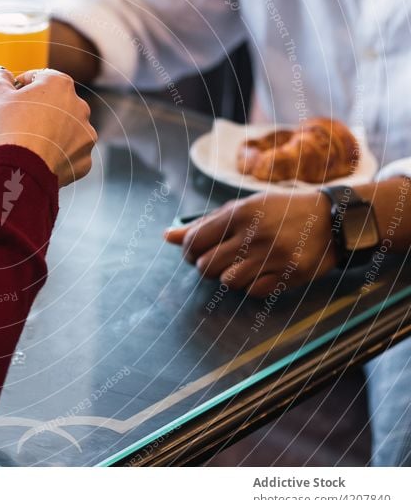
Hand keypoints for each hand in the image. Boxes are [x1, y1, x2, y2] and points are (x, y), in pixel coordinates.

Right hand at [0, 67, 96, 186]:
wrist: (22, 170)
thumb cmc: (10, 128)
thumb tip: (0, 75)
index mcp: (60, 85)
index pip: (40, 77)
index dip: (22, 86)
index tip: (11, 96)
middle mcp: (80, 107)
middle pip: (57, 105)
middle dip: (41, 111)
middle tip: (20, 123)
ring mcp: (85, 135)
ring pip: (68, 131)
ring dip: (53, 134)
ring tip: (32, 144)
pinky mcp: (84, 161)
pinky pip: (71, 155)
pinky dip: (59, 157)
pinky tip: (42, 160)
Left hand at [164, 191, 336, 296]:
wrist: (332, 219)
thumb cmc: (279, 211)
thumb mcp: (242, 207)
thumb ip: (204, 224)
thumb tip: (167, 236)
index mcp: (239, 213)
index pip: (193, 242)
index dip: (188, 251)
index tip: (196, 251)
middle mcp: (254, 235)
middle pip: (205, 266)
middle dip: (206, 266)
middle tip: (219, 259)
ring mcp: (273, 257)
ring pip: (227, 282)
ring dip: (230, 276)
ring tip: (243, 264)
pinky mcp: (289, 275)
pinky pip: (253, 292)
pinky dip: (252, 285)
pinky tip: (262, 271)